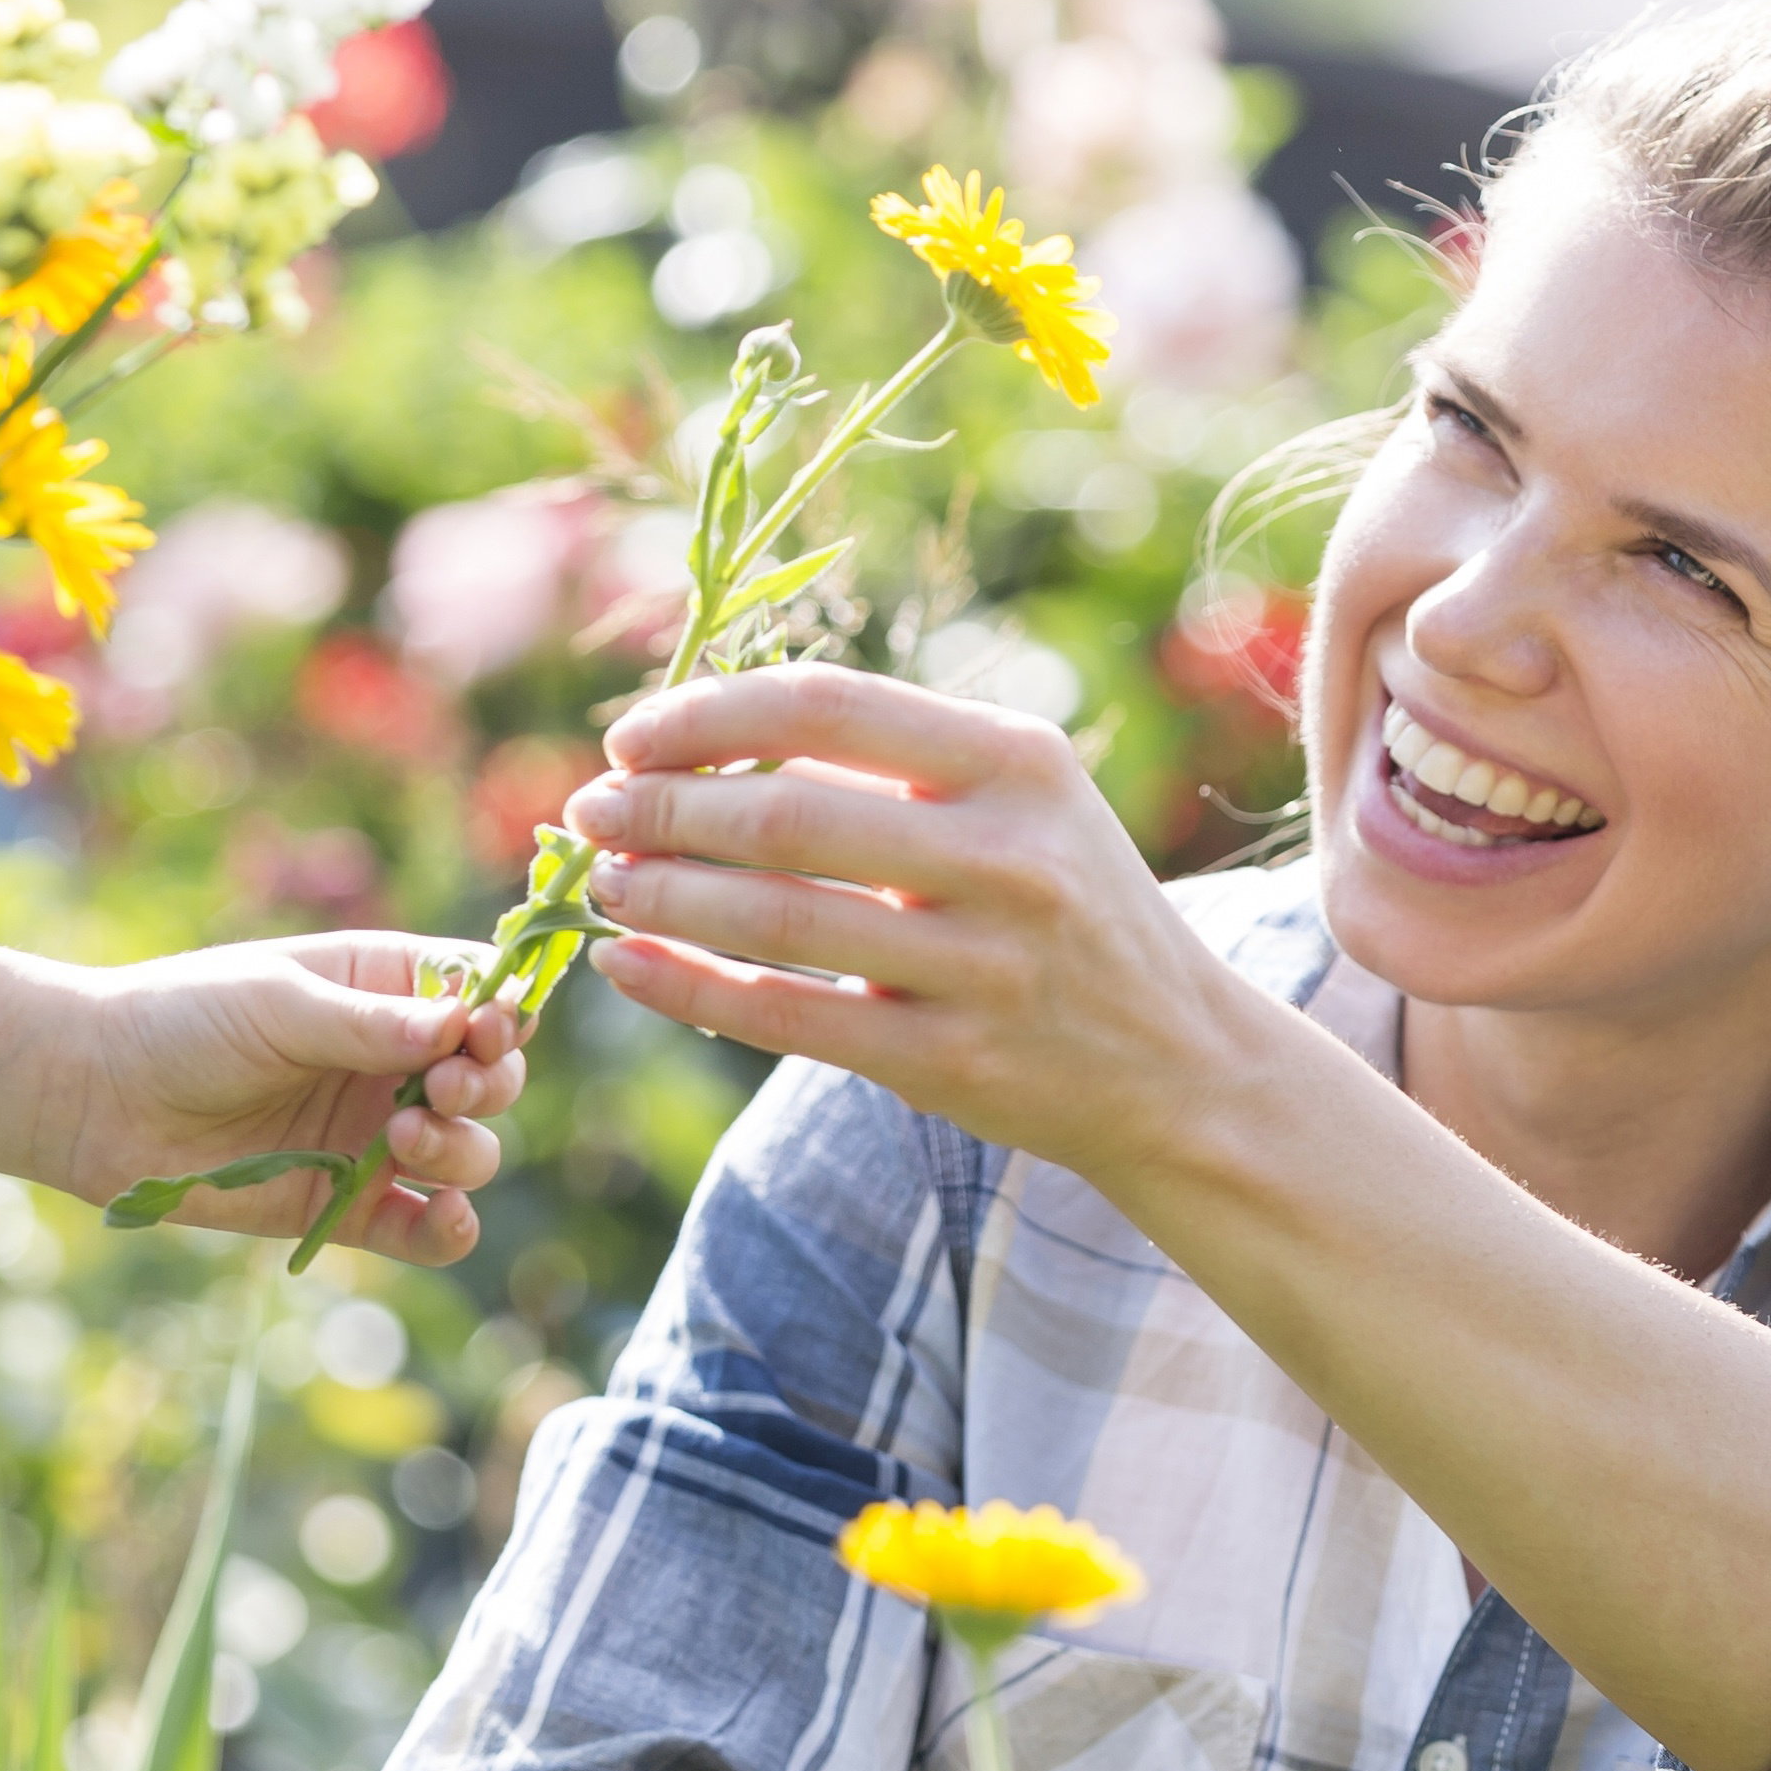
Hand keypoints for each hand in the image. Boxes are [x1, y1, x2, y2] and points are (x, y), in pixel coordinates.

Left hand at [56, 933, 531, 1267]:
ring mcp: (373, 1136)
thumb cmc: (182, 1020)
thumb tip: (462, 1027)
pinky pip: (425, 1229)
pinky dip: (450, 1229)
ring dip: (462, 1147)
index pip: (482, 993)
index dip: (505, 1013)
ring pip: (470, 1151)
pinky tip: (444, 1215)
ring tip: (402, 1135)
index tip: (487, 1030)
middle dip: (487, 1083)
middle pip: (492, 1077)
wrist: (97, 1096)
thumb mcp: (276, 1003)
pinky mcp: (349, 1206)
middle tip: (440, 1087)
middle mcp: (390, 1062)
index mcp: (383, 988)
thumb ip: (369, 1022)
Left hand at [565, 668, 1249, 1172]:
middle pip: (785, 813)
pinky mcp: (951, 1062)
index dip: (705, 715)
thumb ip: (890, 762)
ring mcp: (982, 964)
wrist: (1180, 1064)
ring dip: (662, 896)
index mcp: (1016, 761)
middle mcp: (1007, 855)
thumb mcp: (1021, 802)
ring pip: (776, 917)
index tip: (630, 738)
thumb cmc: (1066, 908)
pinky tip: (625, 966)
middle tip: (589, 813)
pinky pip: (786, 1017)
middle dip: (661, 810)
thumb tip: (698, 738)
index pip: (825, 705)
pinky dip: (688, 989)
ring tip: (601, 884)